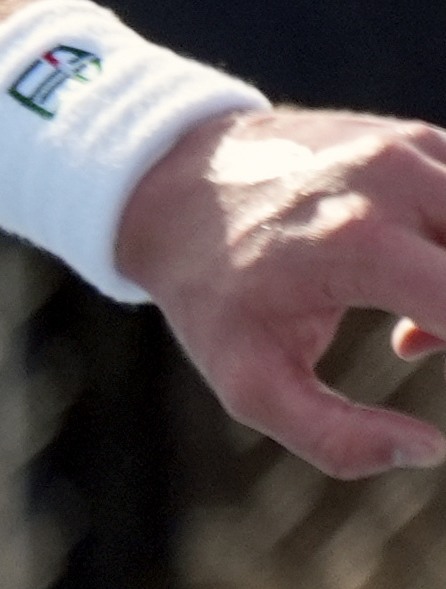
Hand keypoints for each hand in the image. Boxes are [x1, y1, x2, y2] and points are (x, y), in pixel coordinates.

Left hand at [119, 109, 445, 476]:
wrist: (168, 183)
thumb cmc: (210, 292)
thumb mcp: (249, 382)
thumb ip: (335, 438)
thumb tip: (430, 450)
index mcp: (359, 245)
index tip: (417, 353)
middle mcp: (396, 183)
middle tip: (418, 343)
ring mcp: (412, 151)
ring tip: (420, 312)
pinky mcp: (420, 138)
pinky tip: (419, 270)